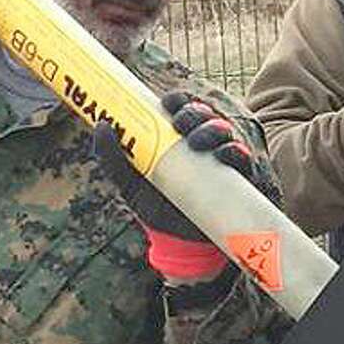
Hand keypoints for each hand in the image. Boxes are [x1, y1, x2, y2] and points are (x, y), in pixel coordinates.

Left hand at [94, 92, 275, 283]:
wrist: (178, 244)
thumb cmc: (156, 206)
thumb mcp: (129, 182)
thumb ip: (113, 157)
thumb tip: (102, 126)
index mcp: (177, 137)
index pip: (182, 106)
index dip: (178, 100)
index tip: (169, 105)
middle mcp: (202, 142)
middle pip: (204, 113)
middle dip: (195, 112)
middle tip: (181, 125)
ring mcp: (220, 158)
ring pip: (224, 130)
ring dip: (213, 128)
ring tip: (198, 142)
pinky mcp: (237, 178)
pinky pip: (241, 158)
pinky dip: (235, 151)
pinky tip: (226, 153)